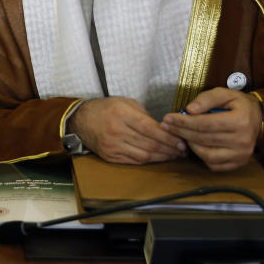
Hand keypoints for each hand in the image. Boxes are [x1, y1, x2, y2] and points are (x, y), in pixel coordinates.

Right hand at [69, 97, 186, 163]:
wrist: (80, 120)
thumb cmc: (105, 109)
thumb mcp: (126, 103)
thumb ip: (145, 116)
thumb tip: (164, 129)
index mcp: (122, 114)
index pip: (151, 129)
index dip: (169, 138)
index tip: (181, 141)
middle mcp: (117, 131)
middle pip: (150, 144)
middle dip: (170, 149)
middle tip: (183, 150)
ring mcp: (112, 146)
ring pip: (144, 156)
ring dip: (162, 157)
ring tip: (174, 155)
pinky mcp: (110, 156)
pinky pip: (134, 161)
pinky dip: (149, 160)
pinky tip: (158, 158)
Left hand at [161, 88, 262, 171]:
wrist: (257, 117)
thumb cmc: (238, 104)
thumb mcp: (224, 93)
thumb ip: (206, 99)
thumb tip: (189, 110)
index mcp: (240, 121)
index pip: (204, 124)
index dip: (183, 122)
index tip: (168, 118)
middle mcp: (243, 141)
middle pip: (203, 139)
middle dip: (181, 131)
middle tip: (167, 125)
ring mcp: (241, 155)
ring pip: (206, 154)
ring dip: (190, 144)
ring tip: (181, 134)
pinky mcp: (238, 163)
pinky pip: (213, 164)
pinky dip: (201, 156)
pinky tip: (195, 144)